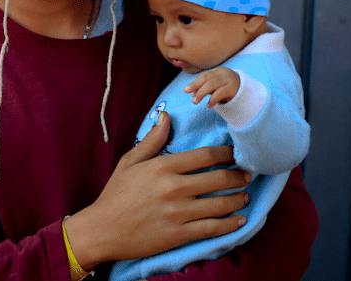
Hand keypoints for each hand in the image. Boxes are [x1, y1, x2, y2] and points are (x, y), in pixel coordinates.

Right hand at [64, 111, 249, 270]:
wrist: (103, 230)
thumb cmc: (116, 194)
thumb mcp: (130, 161)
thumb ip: (152, 140)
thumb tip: (166, 116)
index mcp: (163, 167)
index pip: (205, 156)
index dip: (226, 154)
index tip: (234, 154)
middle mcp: (174, 188)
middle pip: (219, 179)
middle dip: (239, 176)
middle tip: (247, 175)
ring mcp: (178, 213)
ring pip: (220, 205)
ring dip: (238, 200)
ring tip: (245, 196)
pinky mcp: (179, 235)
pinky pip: (213, 229)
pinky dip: (230, 225)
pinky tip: (239, 221)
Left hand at [184, 67, 239, 106]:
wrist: (248, 92)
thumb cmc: (228, 89)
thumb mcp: (216, 87)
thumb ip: (205, 88)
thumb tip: (192, 93)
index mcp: (218, 71)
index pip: (204, 76)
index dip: (195, 83)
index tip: (186, 90)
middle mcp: (224, 73)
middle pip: (207, 78)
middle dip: (196, 87)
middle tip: (190, 97)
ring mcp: (229, 80)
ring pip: (212, 84)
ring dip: (202, 93)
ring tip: (196, 101)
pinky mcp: (234, 88)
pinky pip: (220, 92)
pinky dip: (212, 99)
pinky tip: (209, 105)